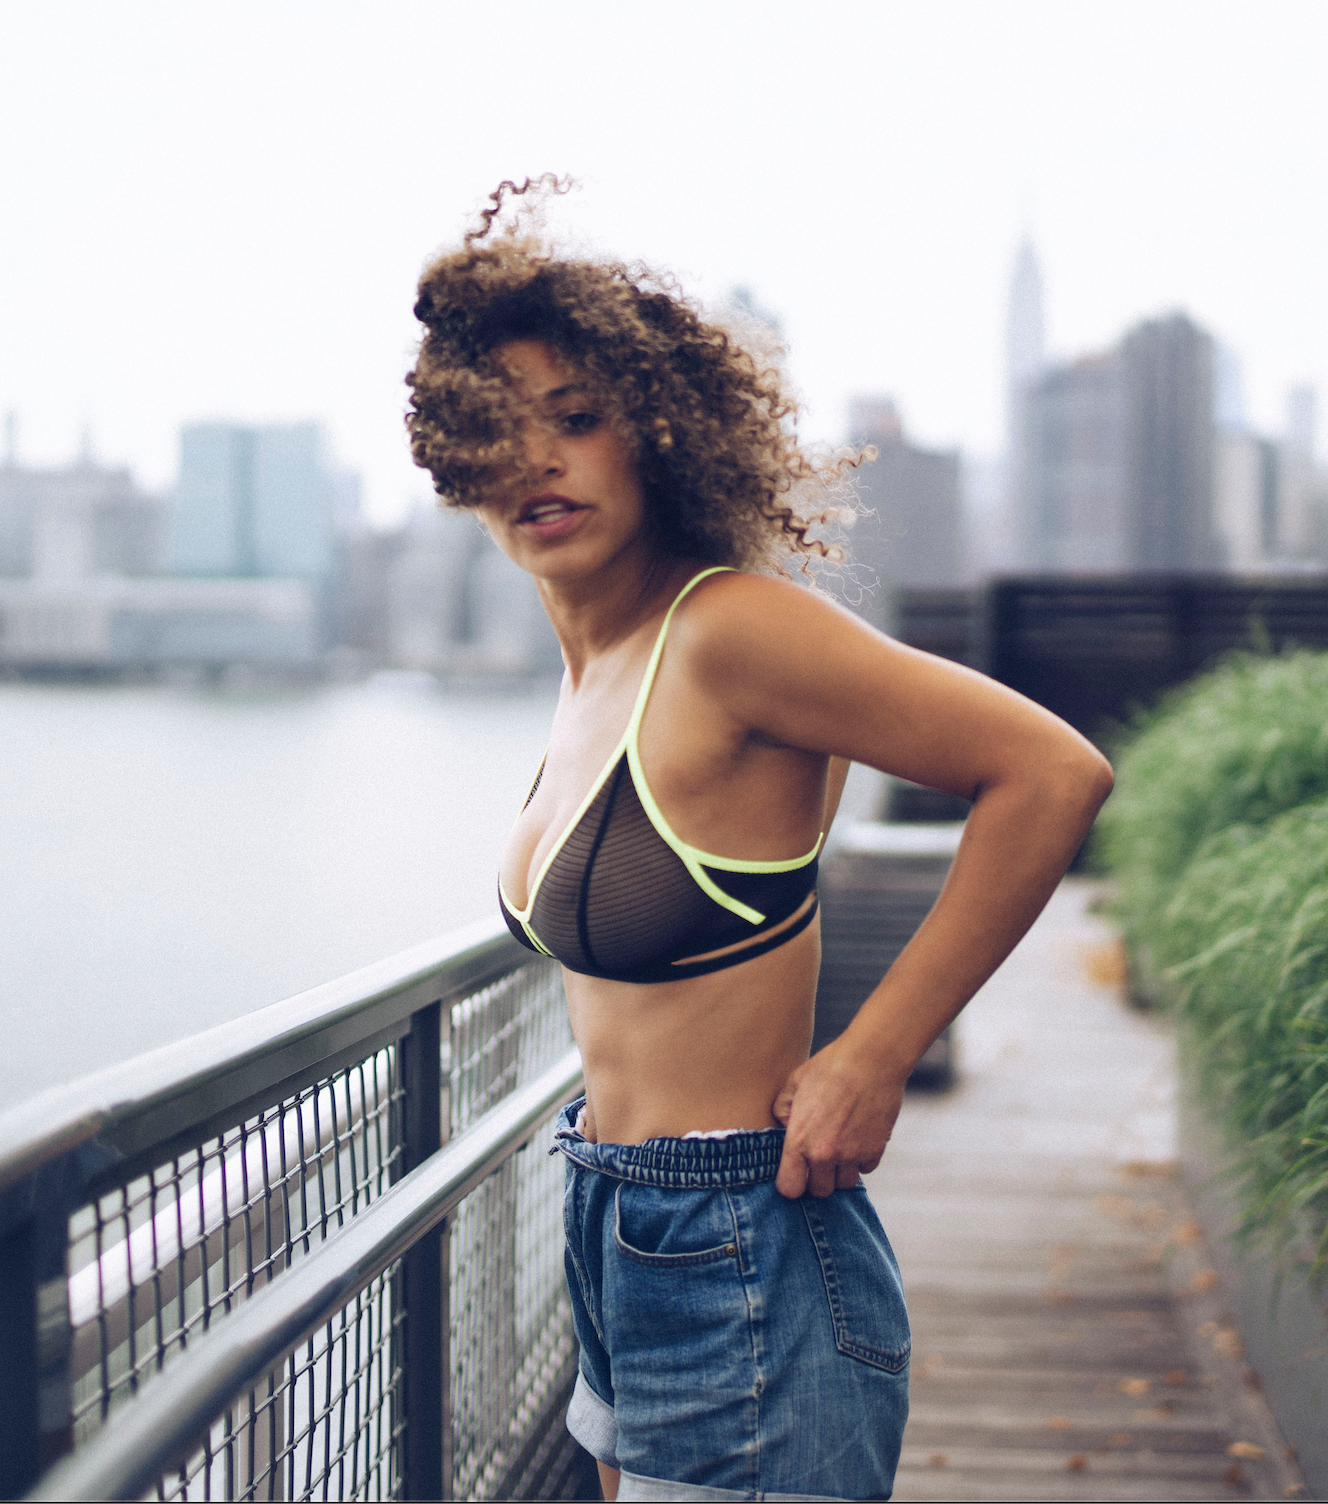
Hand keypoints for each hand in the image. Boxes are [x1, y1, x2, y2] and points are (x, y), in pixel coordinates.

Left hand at [771, 1035, 906, 1198]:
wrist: (871, 1059)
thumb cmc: (829, 1067)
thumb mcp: (794, 1083)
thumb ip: (782, 1110)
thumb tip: (784, 1128)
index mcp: (799, 1140)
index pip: (790, 1188)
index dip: (792, 1183)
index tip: (796, 1171)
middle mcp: (824, 1154)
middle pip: (820, 1191)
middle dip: (818, 1178)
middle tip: (819, 1157)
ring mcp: (852, 1155)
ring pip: (845, 1183)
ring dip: (841, 1171)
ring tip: (839, 1146)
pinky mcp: (875, 1150)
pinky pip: (865, 1169)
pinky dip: (862, 1159)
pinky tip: (857, 1137)